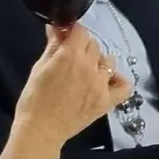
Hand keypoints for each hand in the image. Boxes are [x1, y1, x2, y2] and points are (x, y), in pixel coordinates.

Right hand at [13, 25, 131, 143]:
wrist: (40, 130)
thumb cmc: (34, 98)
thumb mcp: (39, 67)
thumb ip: (53, 45)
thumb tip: (57, 27)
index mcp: (71, 55)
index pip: (80, 30)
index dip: (72, 32)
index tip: (65, 38)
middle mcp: (90, 66)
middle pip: (94, 44)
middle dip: (82, 46)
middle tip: (70, 58)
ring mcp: (101, 84)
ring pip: (108, 60)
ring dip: (98, 62)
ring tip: (86, 72)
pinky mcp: (107, 101)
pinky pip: (124, 86)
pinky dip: (118, 80)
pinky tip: (107, 81)